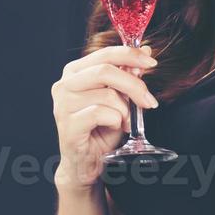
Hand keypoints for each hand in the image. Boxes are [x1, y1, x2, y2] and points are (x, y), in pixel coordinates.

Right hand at [51, 44, 157, 186]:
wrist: (86, 162)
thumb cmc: (100, 130)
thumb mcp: (119, 99)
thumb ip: (128, 76)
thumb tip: (145, 51)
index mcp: (75, 72)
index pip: (105, 54)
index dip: (130, 55)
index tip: (151, 63)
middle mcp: (64, 84)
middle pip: (106, 71)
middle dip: (134, 86)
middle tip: (149, 101)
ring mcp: (63, 104)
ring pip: (107, 95)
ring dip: (125, 111)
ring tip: (125, 122)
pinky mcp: (68, 123)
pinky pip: (101, 113)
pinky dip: (116, 121)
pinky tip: (115, 128)